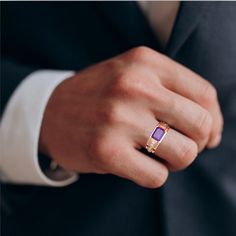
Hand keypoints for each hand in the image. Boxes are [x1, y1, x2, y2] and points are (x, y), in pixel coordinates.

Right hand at [39, 46, 222, 187]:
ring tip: (157, 154)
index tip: (208, 135)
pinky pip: (157, 176)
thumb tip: (213, 131)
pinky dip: (153, 174)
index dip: (213, 120)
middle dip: (197, 142)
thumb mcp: (134, 76)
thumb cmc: (99, 96)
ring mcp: (119, 119)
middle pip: (200, 124)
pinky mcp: (106, 151)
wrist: (50, 110)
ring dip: (176, 160)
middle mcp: (134, 86)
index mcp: (145, 63)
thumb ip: (174, 94)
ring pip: (184, 154)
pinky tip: (137, 163)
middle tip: (179, 145)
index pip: (204, 94)